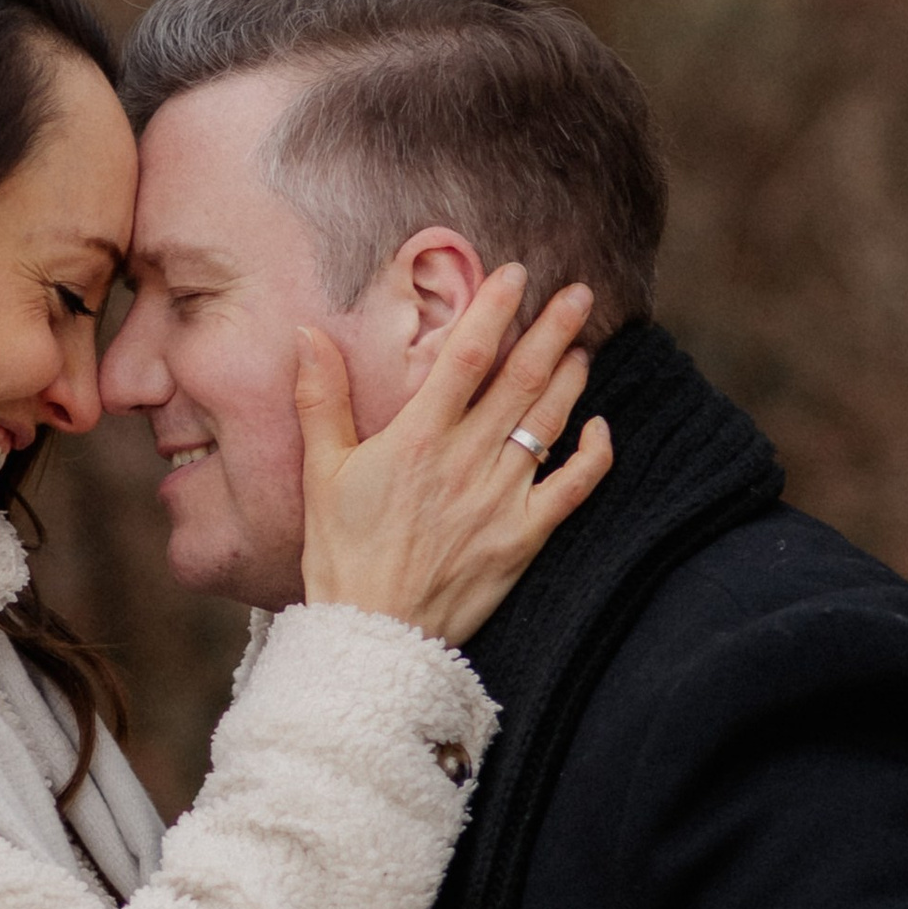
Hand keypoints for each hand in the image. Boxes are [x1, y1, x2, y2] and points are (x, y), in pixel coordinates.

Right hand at [297, 267, 611, 647]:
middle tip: (579, 294)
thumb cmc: (341, 556)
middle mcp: (467, 460)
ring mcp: (501, 499)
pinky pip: (573, 487)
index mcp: (418, 438)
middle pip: (521, 378)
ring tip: (583, 347)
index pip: (466, 356)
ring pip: (548, 422)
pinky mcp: (523, 537)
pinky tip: (601, 428)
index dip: (494, 309)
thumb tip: (306, 336)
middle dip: (553, 330)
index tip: (515, 274)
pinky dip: (594, 454)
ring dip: (571, 378)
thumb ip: (321, 400)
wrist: (373, 633)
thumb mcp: (321, 474)